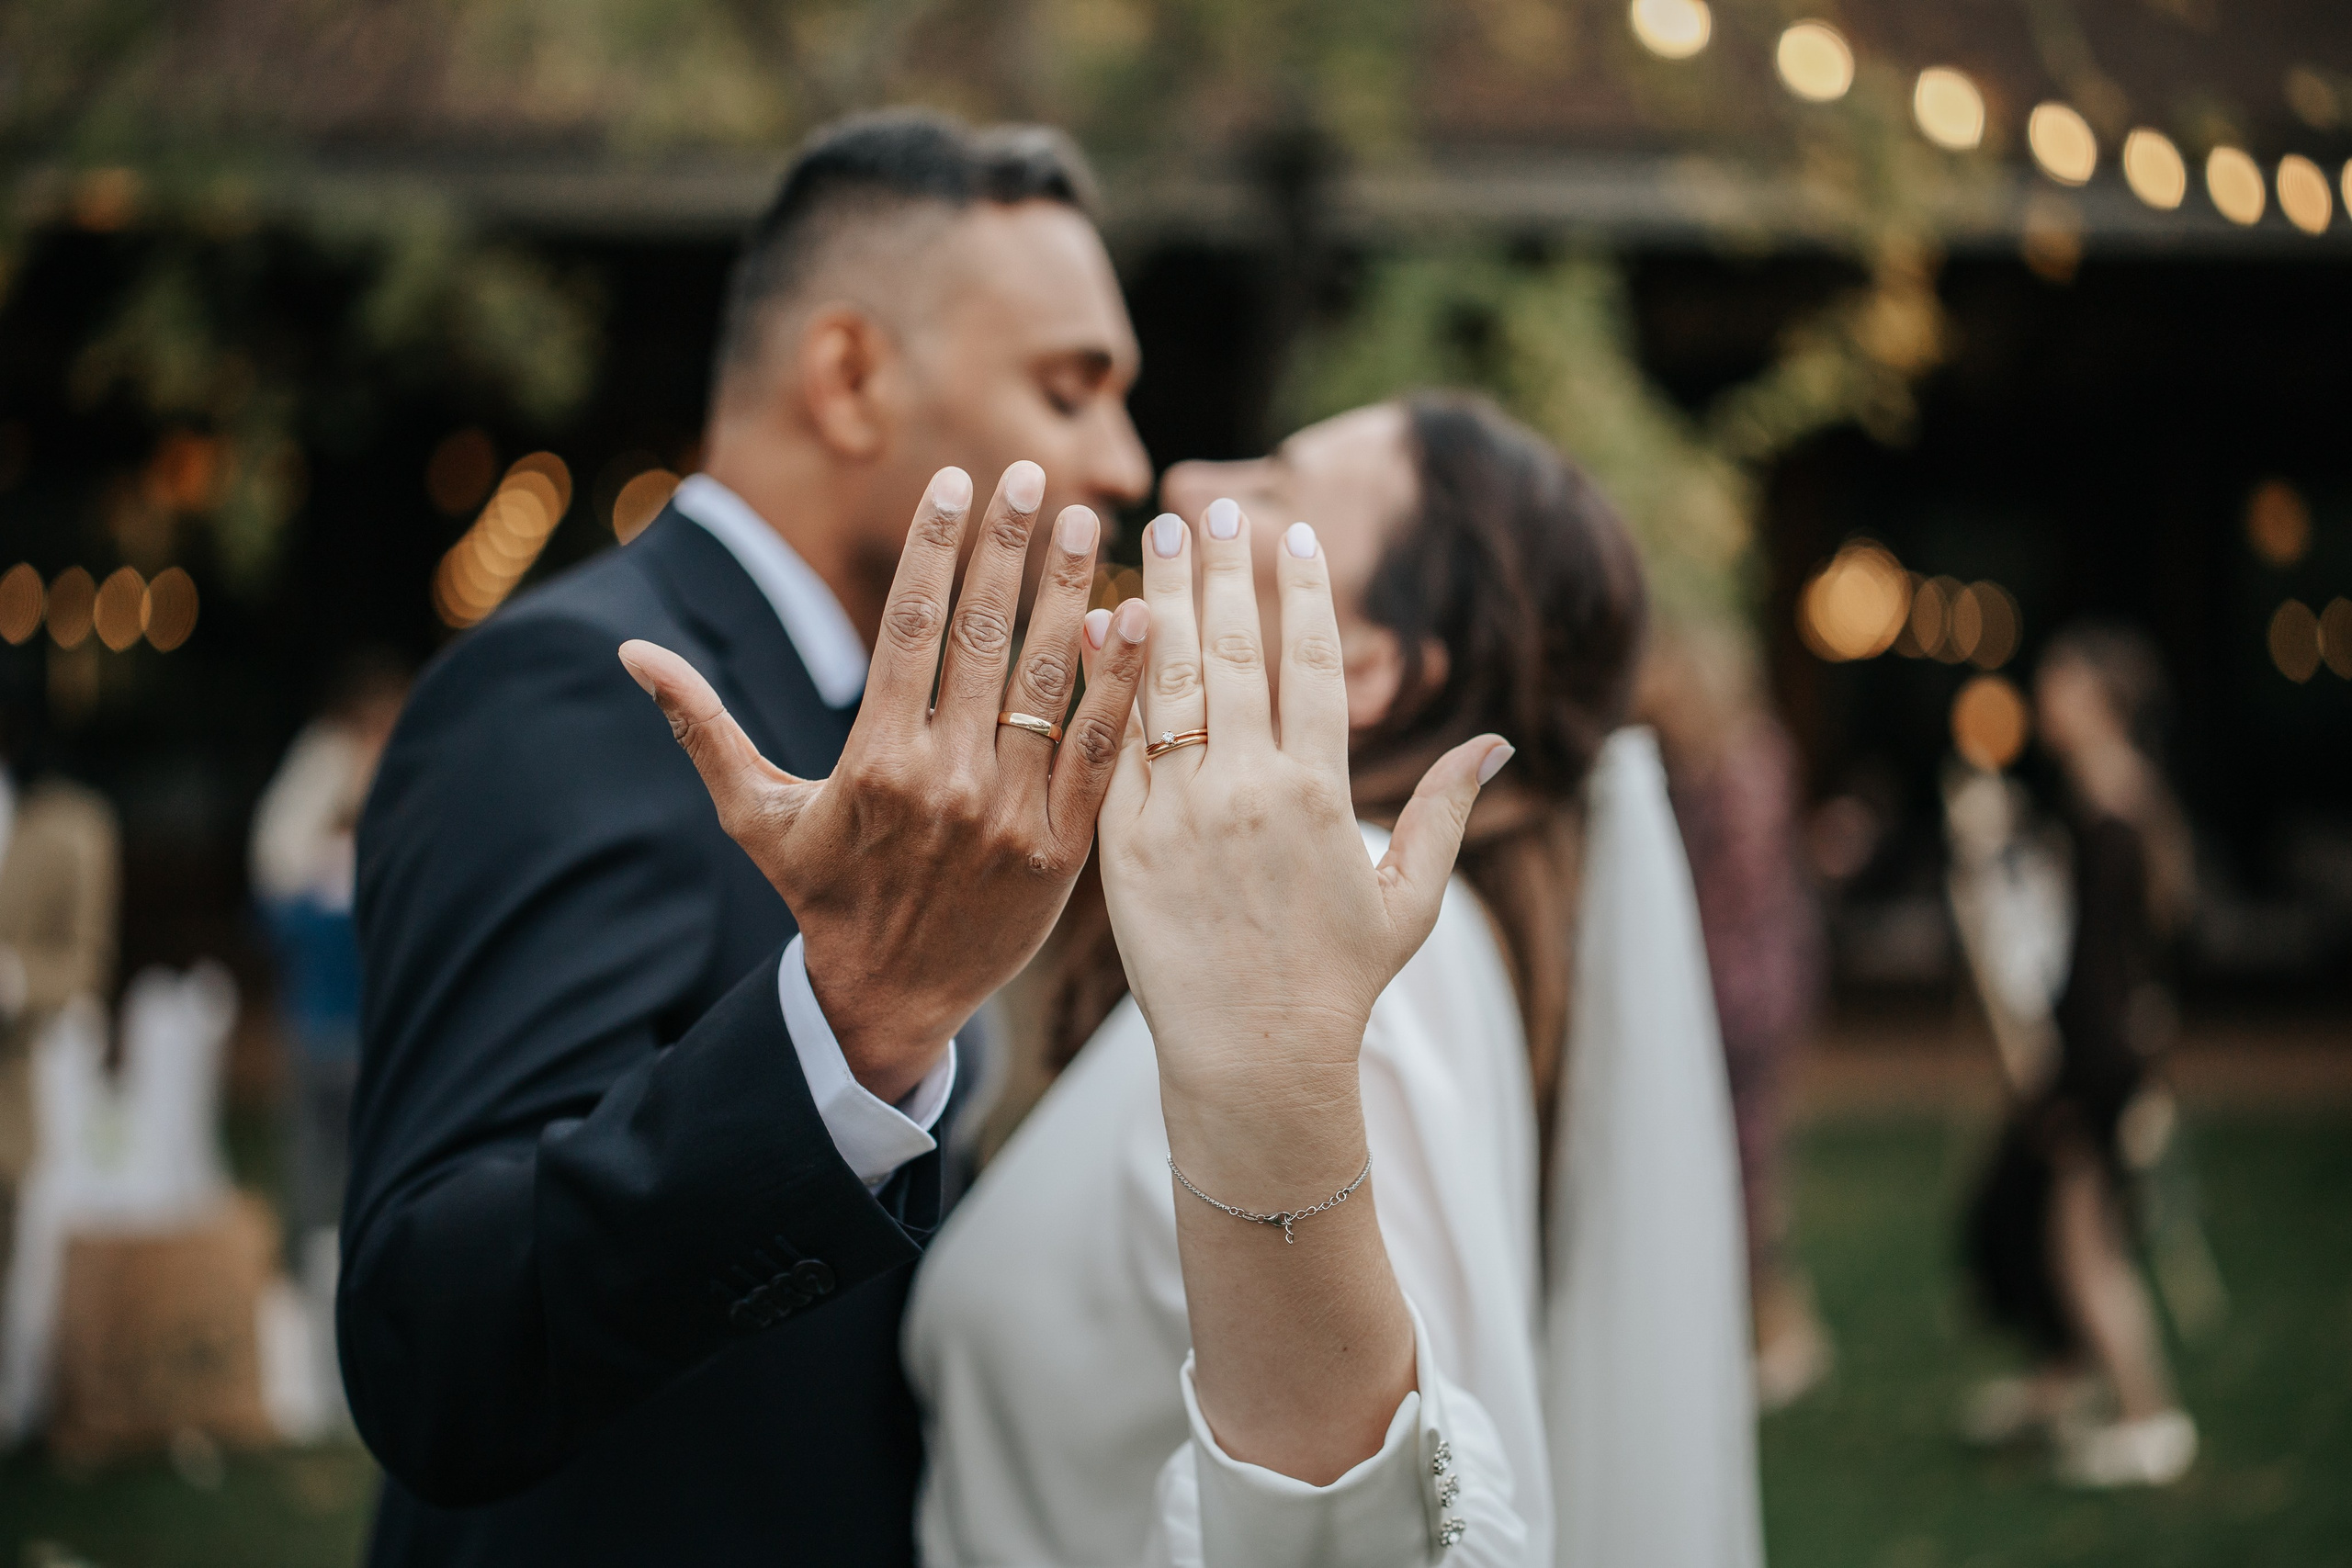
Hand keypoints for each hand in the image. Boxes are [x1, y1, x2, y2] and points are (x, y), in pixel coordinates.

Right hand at [620, 463, 1148, 1102]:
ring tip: (1083, 518)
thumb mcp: (754, 815)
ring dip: (1068, 591)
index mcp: (874, 760)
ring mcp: (1009, 815)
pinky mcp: (1061, 851)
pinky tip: (1136, 617)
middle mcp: (944, 780)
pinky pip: (1097, 750)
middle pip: (982, 636)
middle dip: (1006, 546)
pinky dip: (1119, 683)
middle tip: (1027, 471)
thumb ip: (702, 728)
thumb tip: (631, 653)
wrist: (893, 1000)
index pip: (911, 627)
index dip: (935, 546)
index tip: (955, 482)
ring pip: (1046, 681)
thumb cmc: (822, 894)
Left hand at [1096, 500, 1508, 1114]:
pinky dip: (1110, 680)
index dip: (1304, 593)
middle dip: (1222, 570)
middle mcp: (1253, 788)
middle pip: (1235, 651)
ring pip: (1168, 681)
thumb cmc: (1336, 984)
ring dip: (1160, 600)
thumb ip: (1444, 809)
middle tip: (1210, 505)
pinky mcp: (1126, 842)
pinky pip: (1115, 744)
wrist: (1253, 1060)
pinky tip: (1102, 625)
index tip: (1293, 536)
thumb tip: (1498, 742)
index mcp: (1324, 791)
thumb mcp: (1409, 899)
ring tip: (1153, 538)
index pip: (1316, 664)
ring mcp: (1183, 812)